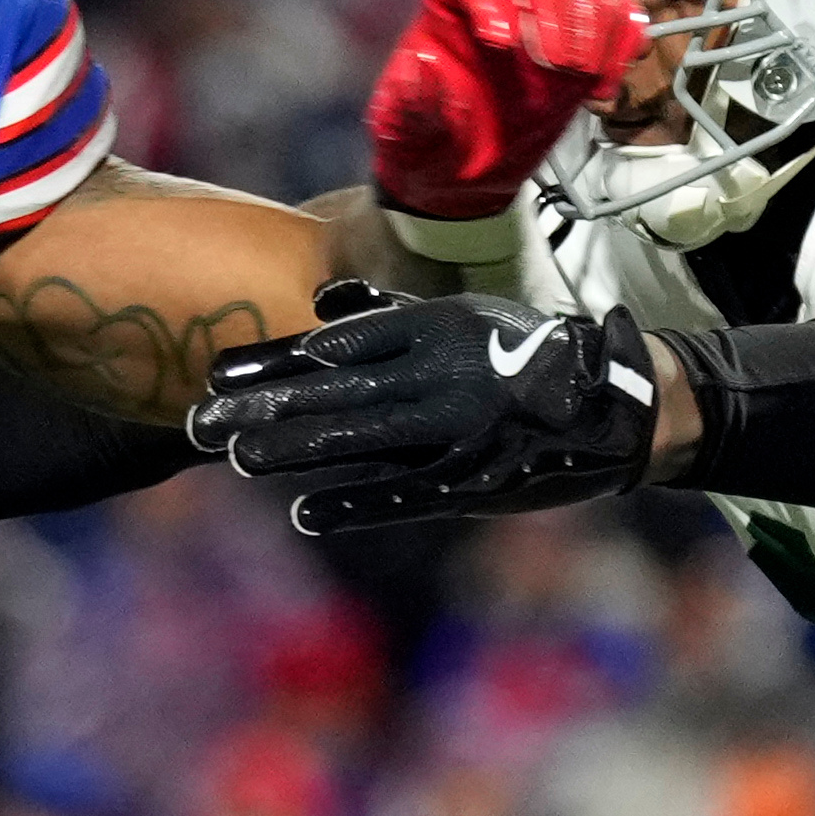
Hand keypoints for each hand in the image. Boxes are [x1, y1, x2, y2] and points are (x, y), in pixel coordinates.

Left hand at [191, 283, 671, 533]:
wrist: (615, 403)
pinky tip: (304, 513)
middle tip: (199, 421)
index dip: (272, 362)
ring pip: (360, 438)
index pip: (334, 347)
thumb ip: (391, 316)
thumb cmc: (528, 353)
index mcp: (432, 329)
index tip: (216, 375)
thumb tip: (324, 302)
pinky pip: (405, 492)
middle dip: (262, 407)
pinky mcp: (475, 480)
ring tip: (235, 457)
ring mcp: (456, 429)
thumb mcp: (464, 316)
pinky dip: (355, 502)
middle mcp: (438, 374)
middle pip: (332, 390)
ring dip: (293, 449)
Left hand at [367, 0, 651, 221]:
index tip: (499, 41)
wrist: (466, 174)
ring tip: (582, 73)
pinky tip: (603, 87)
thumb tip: (421, 69)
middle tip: (556, 61)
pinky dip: (624, 41)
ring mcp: (548, 10)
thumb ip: (412, 106)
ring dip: (596, 16)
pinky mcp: (586, 37)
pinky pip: (621, 12)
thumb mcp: (405, 135)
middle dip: (554, 2)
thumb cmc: (429, 144)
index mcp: (446, 4)